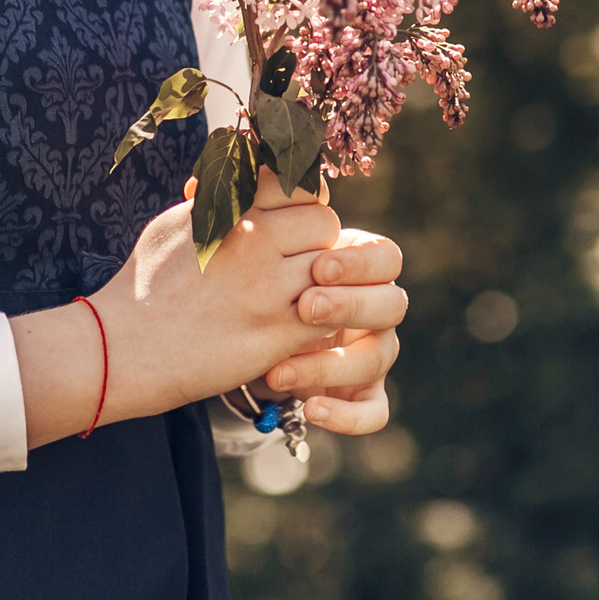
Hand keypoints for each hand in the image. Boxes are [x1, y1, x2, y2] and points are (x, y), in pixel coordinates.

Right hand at [15, 159, 339, 446]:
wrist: (120, 349)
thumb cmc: (142, 287)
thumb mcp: (174, 224)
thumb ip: (215, 201)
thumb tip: (236, 179)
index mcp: (232, 212)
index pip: (300, 185)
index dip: (304, 203)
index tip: (293, 221)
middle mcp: (255, 243)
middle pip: (326, 225)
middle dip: (318, 242)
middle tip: (297, 264)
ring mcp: (269, 290)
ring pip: (334, 271)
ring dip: (325, 283)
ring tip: (298, 296)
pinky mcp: (276, 335)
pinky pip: (329, 316)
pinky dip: (322, 319)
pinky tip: (298, 325)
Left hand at [257, 226, 403, 433]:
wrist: (240, 338)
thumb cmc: (253, 283)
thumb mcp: (254, 253)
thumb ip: (256, 220)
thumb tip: (206, 184)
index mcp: (358, 266)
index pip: (384, 256)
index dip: (359, 262)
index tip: (319, 264)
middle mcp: (374, 307)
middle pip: (392, 302)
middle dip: (351, 305)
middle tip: (306, 306)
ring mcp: (373, 352)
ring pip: (379, 357)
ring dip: (332, 363)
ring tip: (278, 370)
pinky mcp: (364, 395)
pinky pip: (375, 412)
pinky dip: (347, 415)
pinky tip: (310, 408)